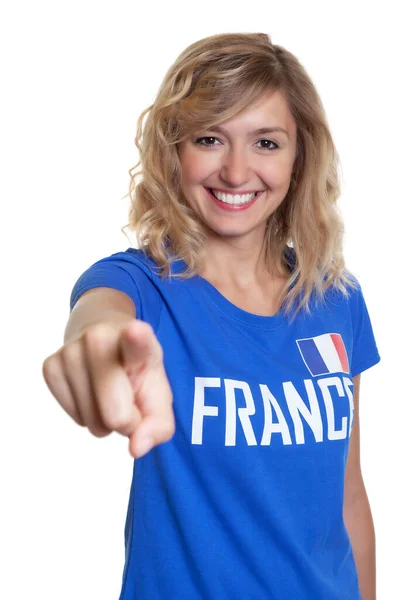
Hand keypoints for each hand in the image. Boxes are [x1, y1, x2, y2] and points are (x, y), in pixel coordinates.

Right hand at [42, 319, 174, 457]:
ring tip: (108, 391)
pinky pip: (74, 418)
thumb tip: (136, 448)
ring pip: (92, 422)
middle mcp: (100, 338)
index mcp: (137, 340)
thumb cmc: (137, 371)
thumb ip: (159, 425)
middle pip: (116, 412)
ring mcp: (71, 351)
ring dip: (105, 418)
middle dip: (127, 420)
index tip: (136, 331)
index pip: (137, 340)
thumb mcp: (159, 393)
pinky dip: (86, 415)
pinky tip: (91, 392)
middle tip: (129, 398)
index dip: (137, 338)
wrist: (104, 341)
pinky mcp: (50, 366)